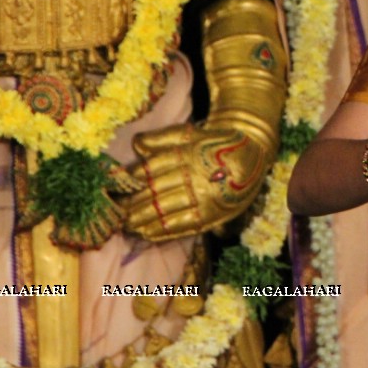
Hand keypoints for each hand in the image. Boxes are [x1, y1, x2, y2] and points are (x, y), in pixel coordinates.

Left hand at [125, 124, 271, 241]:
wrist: (253, 155)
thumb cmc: (217, 144)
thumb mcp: (192, 134)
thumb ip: (163, 138)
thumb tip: (136, 143)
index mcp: (187, 154)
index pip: (150, 169)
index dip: (130, 181)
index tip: (114, 188)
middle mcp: (194, 176)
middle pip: (153, 192)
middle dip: (130, 203)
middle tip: (113, 212)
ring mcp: (204, 197)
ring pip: (165, 211)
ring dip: (141, 220)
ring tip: (125, 225)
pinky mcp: (212, 215)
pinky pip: (182, 226)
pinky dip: (162, 231)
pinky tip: (146, 234)